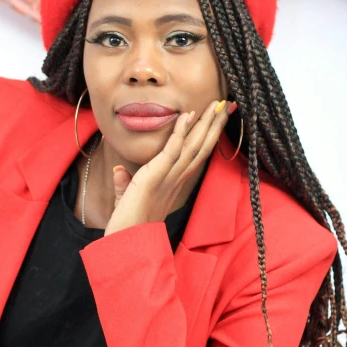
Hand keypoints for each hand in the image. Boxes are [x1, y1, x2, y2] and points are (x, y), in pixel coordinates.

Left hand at [104, 99, 234, 236]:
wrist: (125, 241)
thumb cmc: (127, 224)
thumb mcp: (126, 199)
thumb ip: (124, 184)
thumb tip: (118, 171)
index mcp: (173, 184)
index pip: (195, 156)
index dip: (208, 137)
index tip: (217, 120)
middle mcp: (176, 180)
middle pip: (202, 148)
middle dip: (215, 125)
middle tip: (228, 105)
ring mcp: (168, 178)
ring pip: (194, 147)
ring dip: (205, 124)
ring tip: (217, 104)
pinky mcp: (155, 176)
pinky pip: (172, 151)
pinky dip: (180, 132)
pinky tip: (187, 116)